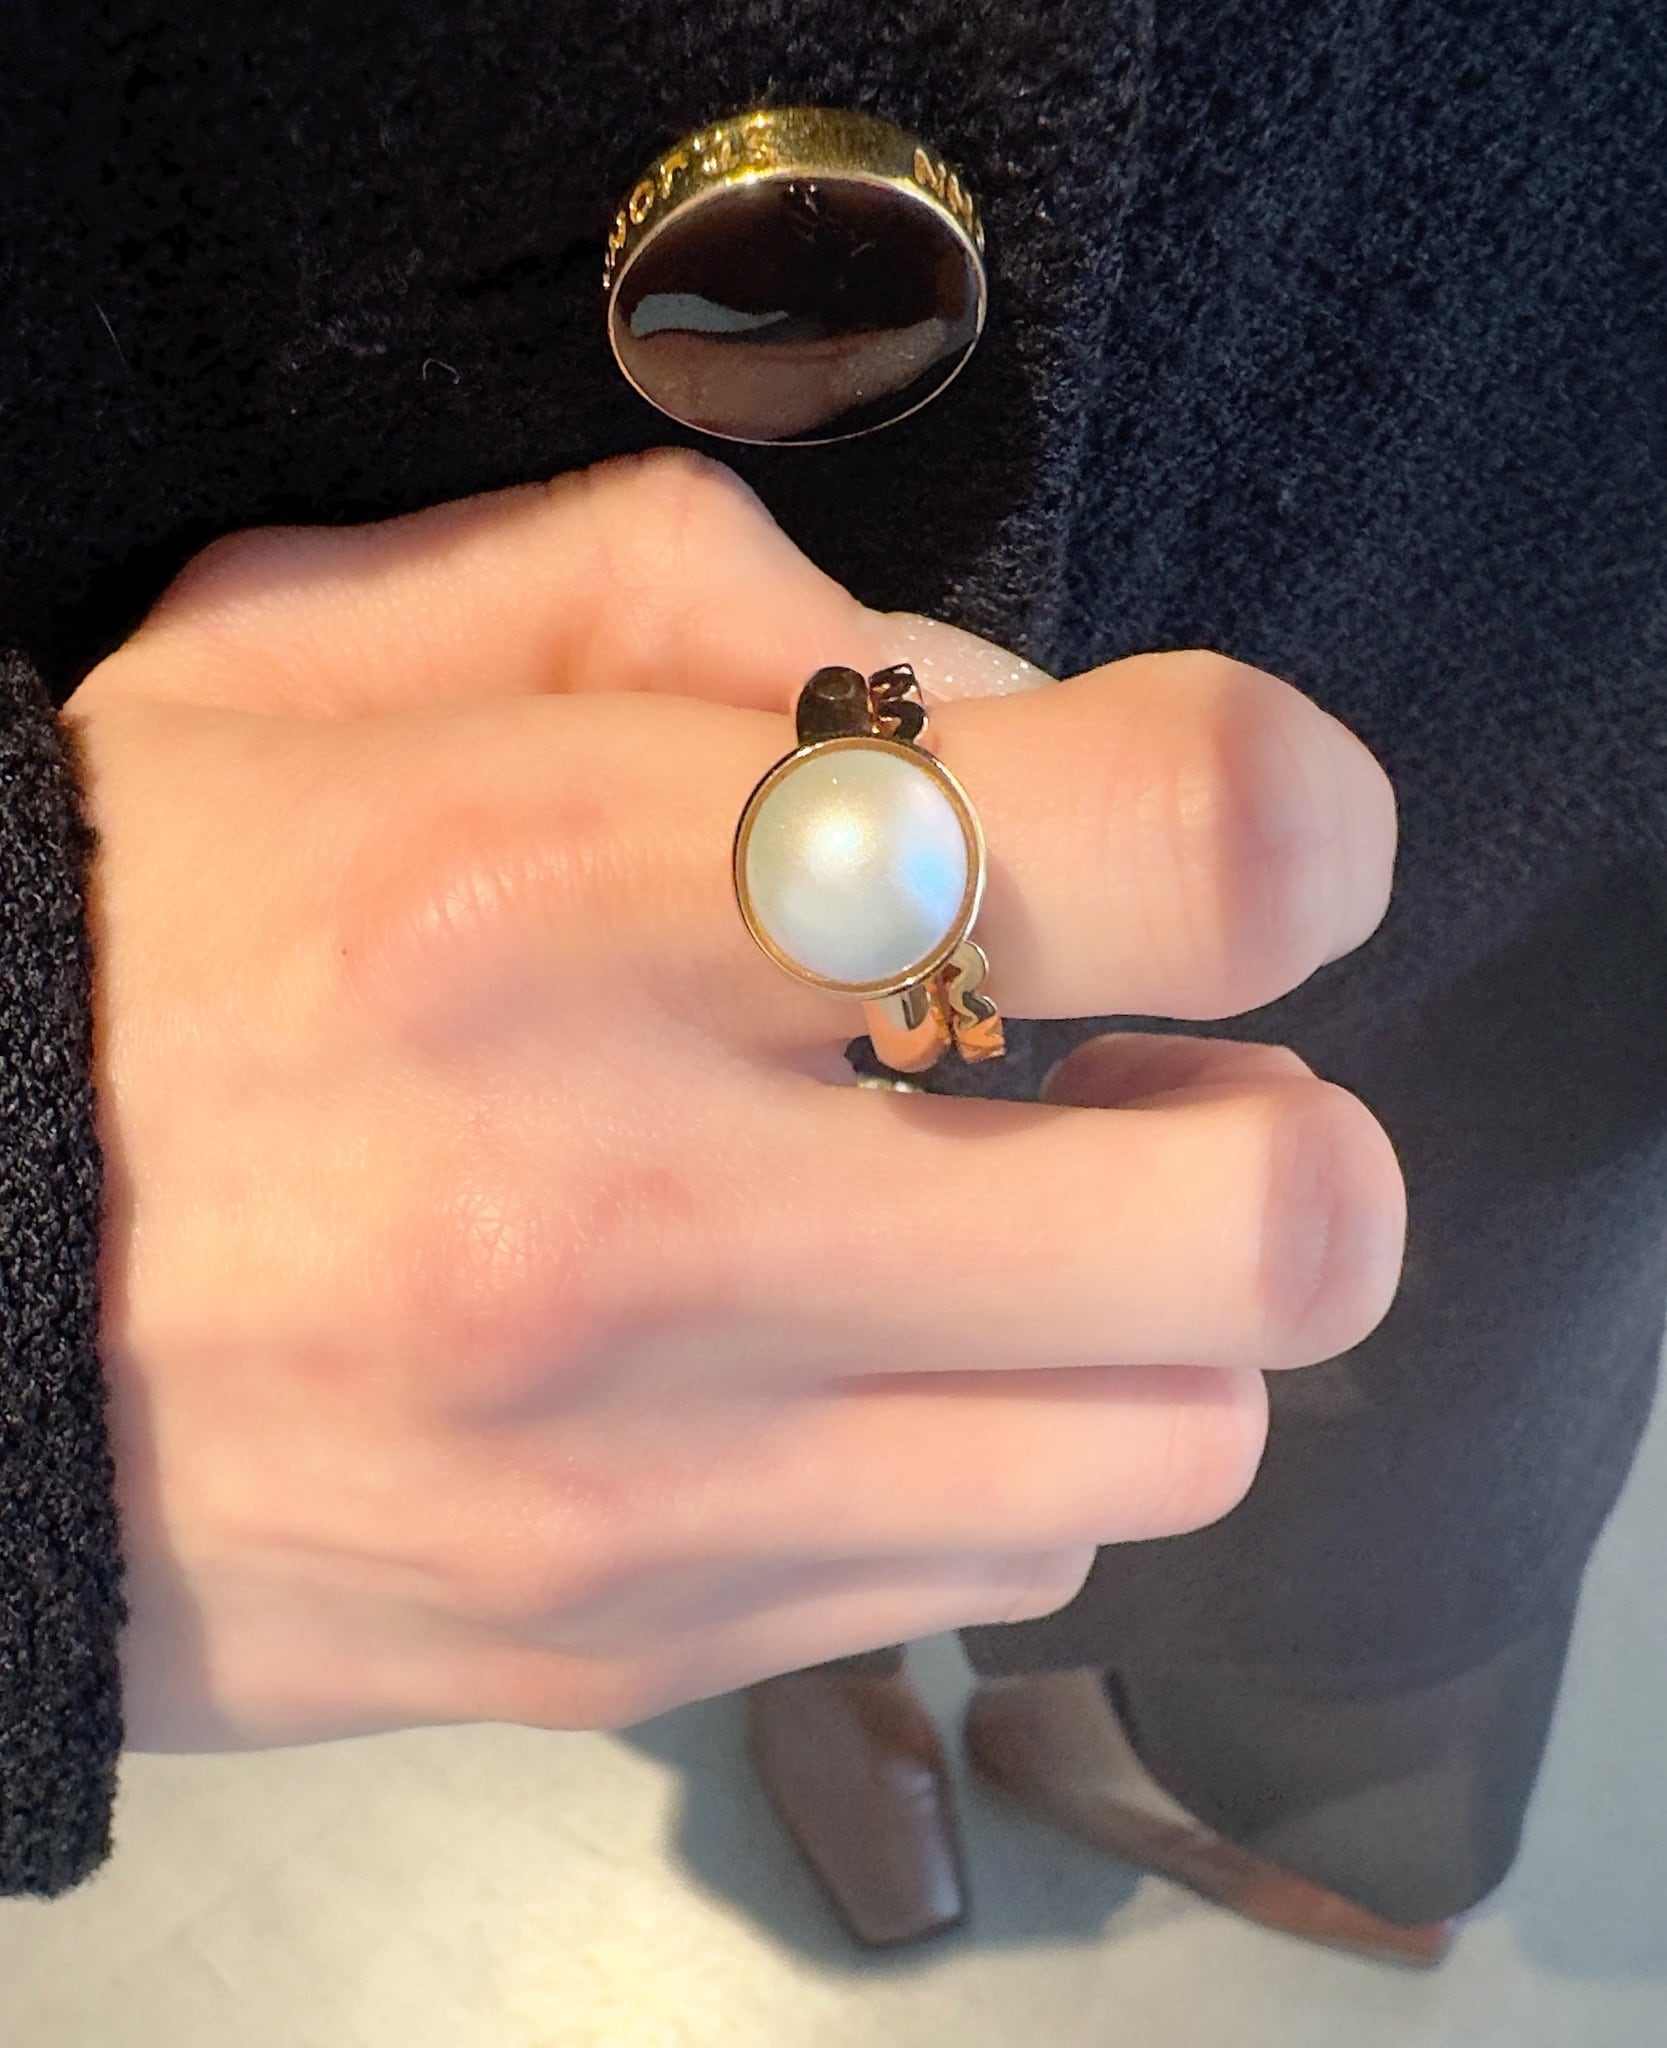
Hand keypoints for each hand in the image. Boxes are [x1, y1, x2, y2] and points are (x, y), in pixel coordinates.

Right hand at [64, 451, 1402, 1747]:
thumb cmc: (124, 929)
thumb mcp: (334, 648)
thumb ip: (697, 601)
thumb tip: (1005, 726)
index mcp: (568, 890)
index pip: (1163, 844)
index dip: (1283, 813)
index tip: (1229, 828)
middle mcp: (634, 1213)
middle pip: (1263, 1223)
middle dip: (1274, 1125)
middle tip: (1140, 1061)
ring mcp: (648, 1485)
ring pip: (1172, 1434)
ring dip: (1141, 1303)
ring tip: (992, 1214)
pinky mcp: (629, 1647)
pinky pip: (1000, 1562)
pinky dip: (999, 1438)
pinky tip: (858, 1350)